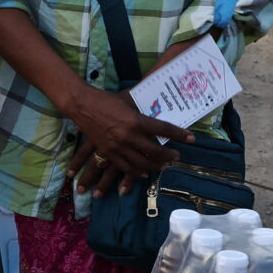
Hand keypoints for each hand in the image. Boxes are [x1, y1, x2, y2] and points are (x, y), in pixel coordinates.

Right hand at [59, 81, 191, 197]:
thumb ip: (140, 111)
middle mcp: (128, 135)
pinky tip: (144, 172)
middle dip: (168, 155)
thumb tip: (157, 110)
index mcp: (135, 120)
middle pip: (155, 151)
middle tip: (176, 156)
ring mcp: (117, 146)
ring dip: (155, 166)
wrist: (82, 105)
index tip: (191, 138)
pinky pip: (125, 167)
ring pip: (141, 163)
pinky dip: (136, 172)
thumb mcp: (127, 102)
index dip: (178, 134)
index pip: (163, 129)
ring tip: (163, 165)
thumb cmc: (105, 100)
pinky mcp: (108, 152)